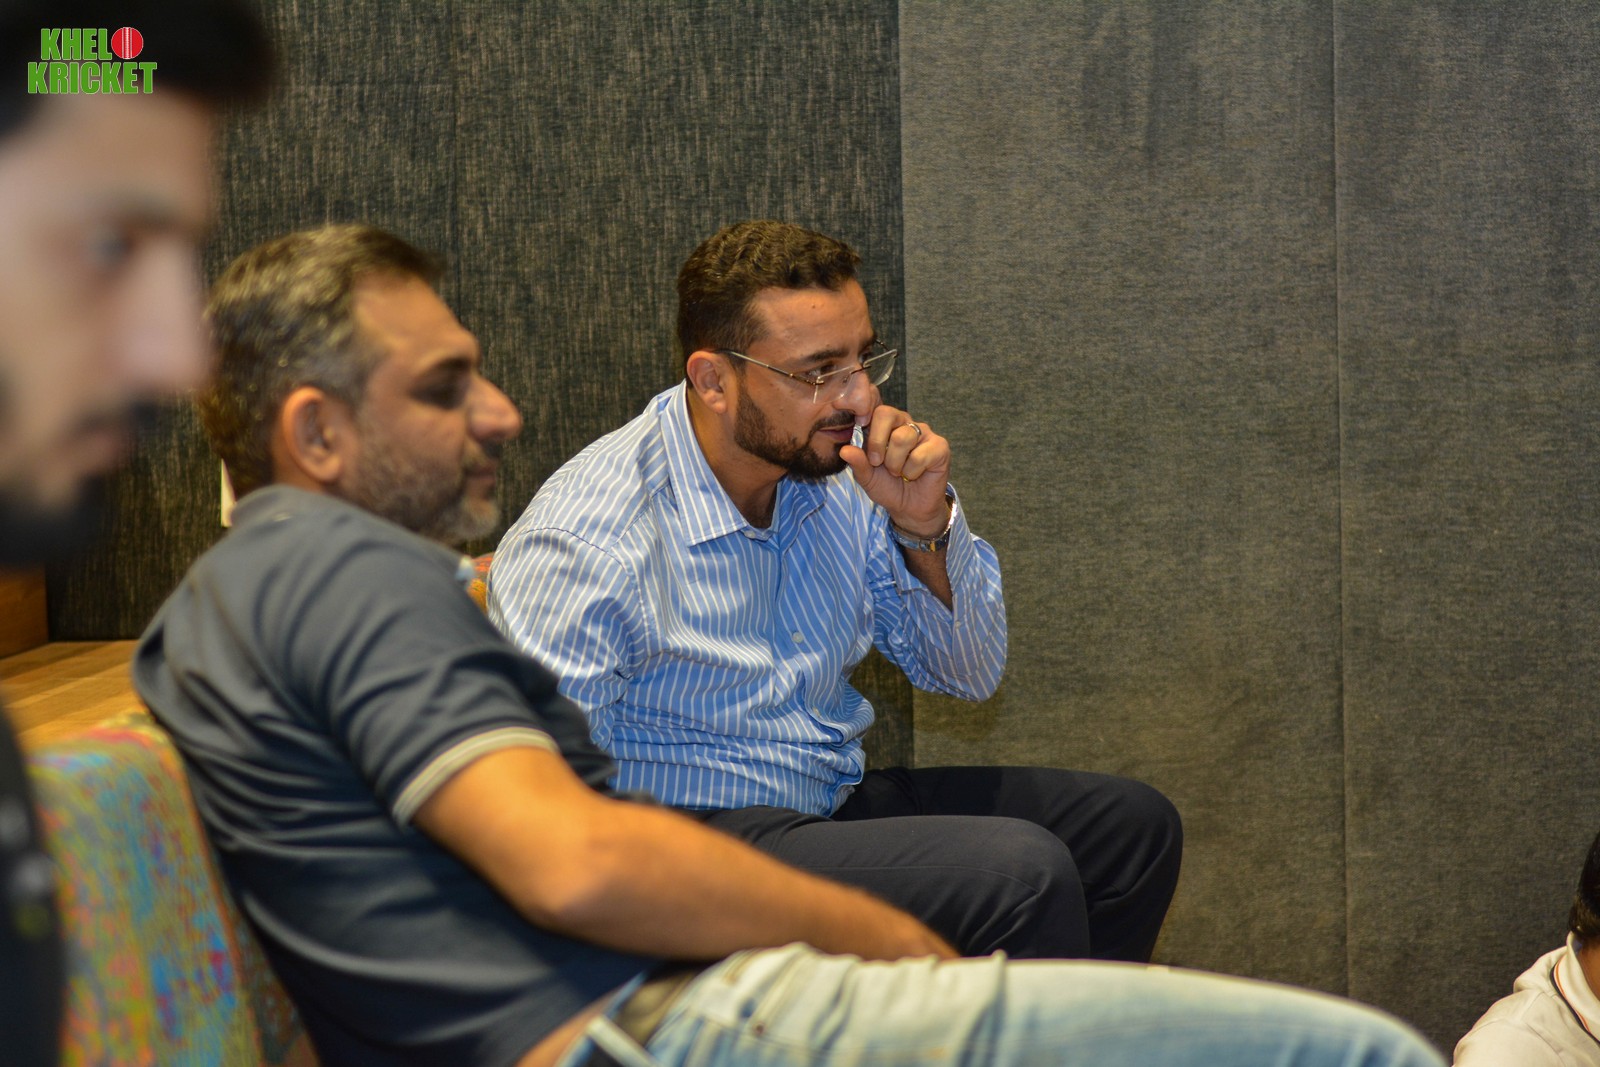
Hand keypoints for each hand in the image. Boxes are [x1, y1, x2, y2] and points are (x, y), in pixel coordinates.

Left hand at [840, 405, 950, 536]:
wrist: (910, 508)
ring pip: (902, 438)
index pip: (875, 408)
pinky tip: (915, 474)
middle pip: (886, 415)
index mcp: (885, 425)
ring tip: (899, 472)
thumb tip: (844, 450)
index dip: (866, 417)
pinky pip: (919, 455)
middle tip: (878, 463)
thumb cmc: (888, 487)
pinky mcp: (940, 446)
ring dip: (895, 463)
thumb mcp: (867, 477)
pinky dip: (912, 471)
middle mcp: (904, 423)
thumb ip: (857, 462)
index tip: (864, 437)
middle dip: (877, 444)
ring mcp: (924, 432)